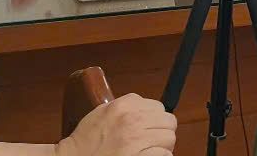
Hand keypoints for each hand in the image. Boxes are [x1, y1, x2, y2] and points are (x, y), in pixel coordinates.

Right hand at [56, 93, 176, 155]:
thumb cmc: (87, 141)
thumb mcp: (103, 112)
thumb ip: (127, 107)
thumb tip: (152, 110)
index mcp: (124, 105)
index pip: (158, 107)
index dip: (154, 119)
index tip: (146, 127)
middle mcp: (132, 119)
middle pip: (168, 121)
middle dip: (160, 132)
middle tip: (149, 141)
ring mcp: (136, 139)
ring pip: (169, 138)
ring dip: (161, 146)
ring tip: (146, 150)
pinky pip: (165, 154)